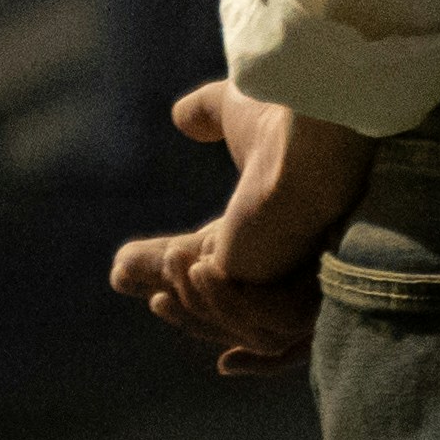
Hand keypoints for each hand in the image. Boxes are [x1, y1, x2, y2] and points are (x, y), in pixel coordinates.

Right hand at [103, 80, 374, 377]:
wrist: (318, 127)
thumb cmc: (291, 112)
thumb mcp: (237, 112)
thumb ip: (209, 114)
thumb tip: (180, 117)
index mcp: (272, 230)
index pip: (215, 268)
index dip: (173, 276)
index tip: (121, 271)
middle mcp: (287, 266)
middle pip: (220, 308)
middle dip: (176, 301)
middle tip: (121, 273)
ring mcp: (296, 289)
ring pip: (235, 326)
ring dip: (193, 302)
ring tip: (173, 257)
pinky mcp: (300, 303)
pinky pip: (254, 327)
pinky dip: (218, 301)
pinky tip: (200, 268)